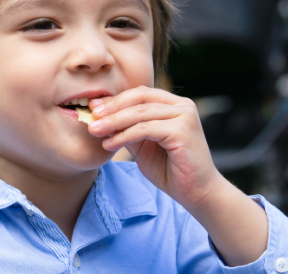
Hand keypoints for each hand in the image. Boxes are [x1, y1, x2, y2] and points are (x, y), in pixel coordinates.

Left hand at [87, 86, 224, 210]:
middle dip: (112, 107)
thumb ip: (129, 129)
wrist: (197, 193)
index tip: (92, 108)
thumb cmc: (172, 170)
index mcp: (174, 105)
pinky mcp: (183, 130)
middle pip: (139, 98)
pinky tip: (109, 144)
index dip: (115, 100)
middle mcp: (182, 105)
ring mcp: (184, 116)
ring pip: (140, 113)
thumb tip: (101, 118)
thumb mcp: (144, 145)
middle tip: (90, 116)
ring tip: (94, 131)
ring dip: (113, 122)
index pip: (140, 94)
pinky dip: (124, 135)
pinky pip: (145, 129)